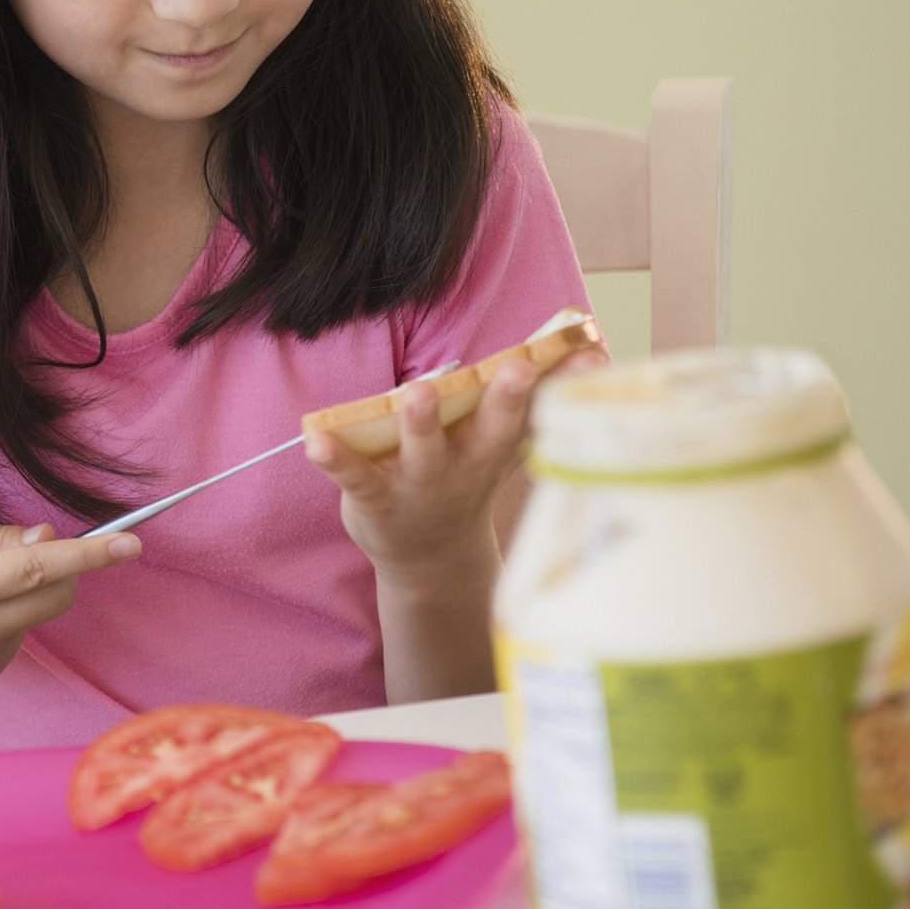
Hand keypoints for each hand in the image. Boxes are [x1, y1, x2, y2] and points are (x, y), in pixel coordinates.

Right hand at [0, 516, 142, 683]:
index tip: (132, 543)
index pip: (36, 570)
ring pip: (42, 613)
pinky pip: (24, 630)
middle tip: (31, 541)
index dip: (89, 555)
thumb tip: (49, 540)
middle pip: (54, 595)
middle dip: (63, 565)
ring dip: (30, 588)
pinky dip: (14, 611)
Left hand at [306, 348, 609, 590]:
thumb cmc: (467, 477)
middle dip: (506, 397)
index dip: (563, 381)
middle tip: (517, 364)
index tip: (592, 352)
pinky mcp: (374, 498)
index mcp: (497, 444)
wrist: (428, 556)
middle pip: (490, 428)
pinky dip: (335, 458)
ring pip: (423, 451)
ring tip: (417, 391)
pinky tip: (315, 439)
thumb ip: (538, 400)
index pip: (536, 408)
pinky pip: (355, 477)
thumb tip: (594, 351)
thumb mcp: (503, 443)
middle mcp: (466, 463)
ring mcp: (420, 483)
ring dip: (422, 422)